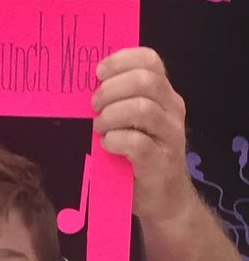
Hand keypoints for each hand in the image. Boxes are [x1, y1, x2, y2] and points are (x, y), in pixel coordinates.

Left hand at [92, 47, 195, 223]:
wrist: (164, 200)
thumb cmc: (142, 159)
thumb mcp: (134, 125)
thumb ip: (121, 103)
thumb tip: (89, 87)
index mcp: (165, 95)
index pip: (150, 60)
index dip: (121, 60)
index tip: (98, 73)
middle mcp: (172, 110)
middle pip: (145, 81)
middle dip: (112, 89)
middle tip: (94, 105)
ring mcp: (170, 136)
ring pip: (142, 109)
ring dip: (112, 115)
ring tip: (99, 128)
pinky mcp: (161, 162)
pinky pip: (137, 143)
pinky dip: (116, 140)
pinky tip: (107, 145)